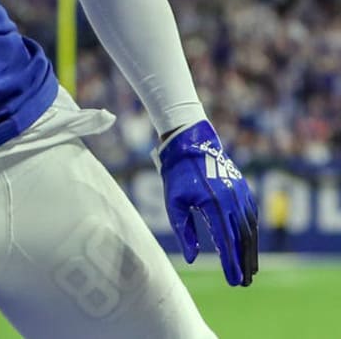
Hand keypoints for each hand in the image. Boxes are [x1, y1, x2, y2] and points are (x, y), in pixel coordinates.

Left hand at [153, 120, 258, 285]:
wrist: (191, 144)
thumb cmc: (177, 175)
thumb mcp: (174, 203)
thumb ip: (184, 231)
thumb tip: (192, 258)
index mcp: (214, 204)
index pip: (226, 241)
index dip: (231, 263)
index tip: (234, 281)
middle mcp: (232, 200)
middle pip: (243, 238)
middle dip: (244, 263)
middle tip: (243, 283)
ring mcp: (241, 194)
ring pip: (251, 229)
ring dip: (251, 251)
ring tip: (250, 271)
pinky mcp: (245, 189)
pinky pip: (252, 216)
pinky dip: (252, 234)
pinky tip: (250, 246)